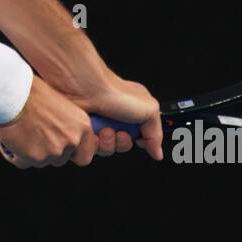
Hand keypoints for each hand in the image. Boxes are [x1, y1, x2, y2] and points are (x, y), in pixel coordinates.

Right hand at [0, 74, 107, 168]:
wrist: (14, 93)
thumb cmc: (33, 93)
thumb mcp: (60, 106)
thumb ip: (66, 127)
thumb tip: (63, 142)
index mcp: (82, 126)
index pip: (84, 156)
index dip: (71, 154)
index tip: (60, 148)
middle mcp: (72, 140)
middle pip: (61, 159)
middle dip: (48, 152)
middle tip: (34, 137)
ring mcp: (54, 151)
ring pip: (41, 162)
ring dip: (30, 152)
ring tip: (18, 133)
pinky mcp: (35, 157)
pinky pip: (22, 162)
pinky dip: (13, 154)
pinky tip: (6, 141)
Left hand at [44, 64, 163, 160]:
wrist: (87, 90)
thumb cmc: (115, 92)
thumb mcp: (149, 110)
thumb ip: (156, 133)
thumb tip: (157, 152)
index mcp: (134, 112)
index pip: (140, 137)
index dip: (140, 141)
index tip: (139, 139)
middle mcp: (116, 119)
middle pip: (122, 146)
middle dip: (122, 142)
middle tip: (120, 132)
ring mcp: (99, 125)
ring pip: (106, 150)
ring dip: (108, 143)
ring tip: (106, 129)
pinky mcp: (84, 131)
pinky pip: (90, 150)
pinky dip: (93, 143)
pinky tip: (94, 131)